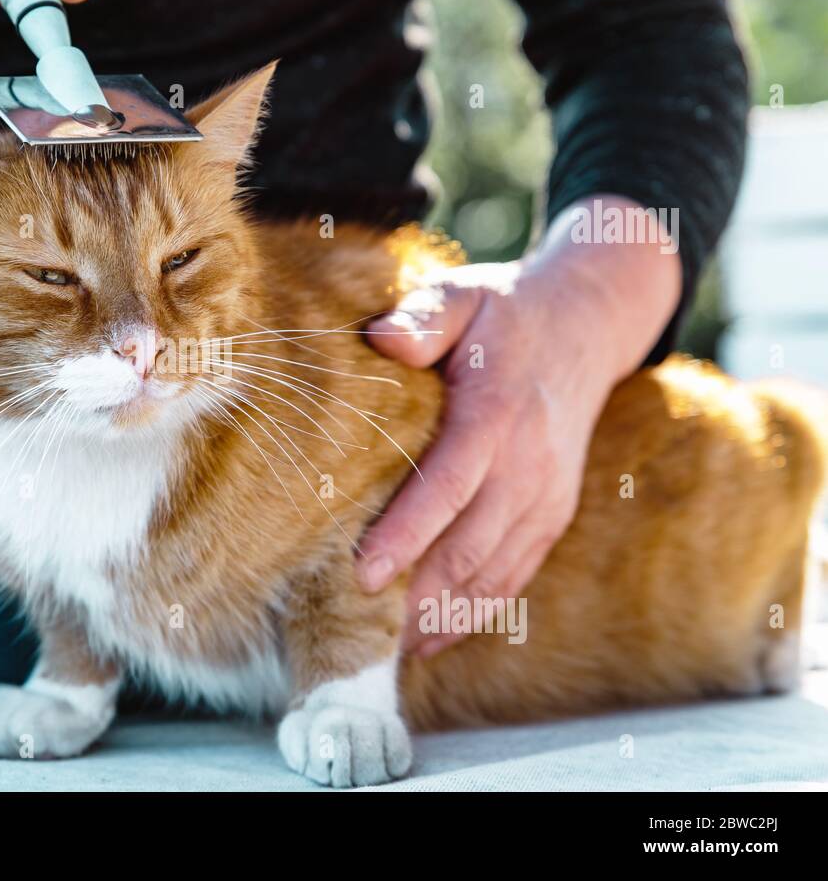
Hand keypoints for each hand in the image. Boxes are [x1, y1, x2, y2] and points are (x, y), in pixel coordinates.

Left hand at [357, 196, 681, 656]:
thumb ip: (425, 318)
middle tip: (357, 631)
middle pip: (470, 546)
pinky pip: (516, 575)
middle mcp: (529, 465)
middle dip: (416, 595)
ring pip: (493, 573)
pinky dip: (476, 613)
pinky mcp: (553, 513)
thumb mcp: (464, 295)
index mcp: (498, 414)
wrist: (587, 325)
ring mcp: (547, 496)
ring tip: (386, 650)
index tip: (362, 572)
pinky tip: (433, 640)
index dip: (406, 533)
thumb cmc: (504, 313)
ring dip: (443, 617)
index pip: (449, 485)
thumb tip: (382, 339)